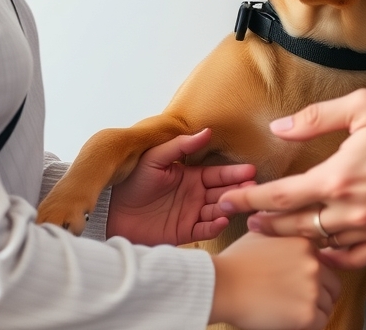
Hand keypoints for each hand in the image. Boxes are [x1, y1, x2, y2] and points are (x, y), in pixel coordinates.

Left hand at [106, 128, 255, 244]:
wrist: (111, 210)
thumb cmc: (132, 180)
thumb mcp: (156, 158)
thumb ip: (180, 146)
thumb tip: (206, 131)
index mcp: (190, 176)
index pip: (218, 174)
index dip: (233, 173)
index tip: (250, 170)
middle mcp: (194, 195)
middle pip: (222, 192)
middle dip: (238, 190)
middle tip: (253, 188)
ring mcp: (190, 215)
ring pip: (216, 211)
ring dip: (229, 207)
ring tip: (239, 203)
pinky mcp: (182, 233)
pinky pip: (203, 230)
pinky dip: (213, 226)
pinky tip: (222, 219)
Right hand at [210, 232, 340, 329]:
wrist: (222, 285)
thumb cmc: (235, 262)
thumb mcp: (260, 233)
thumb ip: (279, 230)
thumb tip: (279, 224)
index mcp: (305, 243)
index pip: (325, 265)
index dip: (315, 277)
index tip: (303, 284)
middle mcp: (313, 264)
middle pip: (331, 286)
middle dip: (319, 295)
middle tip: (299, 302)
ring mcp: (312, 289)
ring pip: (326, 307)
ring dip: (312, 311)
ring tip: (290, 311)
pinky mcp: (307, 314)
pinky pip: (320, 324)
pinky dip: (308, 326)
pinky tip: (289, 321)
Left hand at [218, 89, 365, 268]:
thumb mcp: (361, 107)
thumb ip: (316, 118)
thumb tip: (281, 127)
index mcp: (339, 177)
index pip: (282, 195)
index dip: (251, 199)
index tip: (231, 200)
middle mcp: (352, 210)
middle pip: (296, 225)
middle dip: (265, 222)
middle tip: (244, 219)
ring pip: (323, 242)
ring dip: (296, 237)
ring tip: (278, 230)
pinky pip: (355, 257)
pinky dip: (335, 256)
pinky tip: (324, 250)